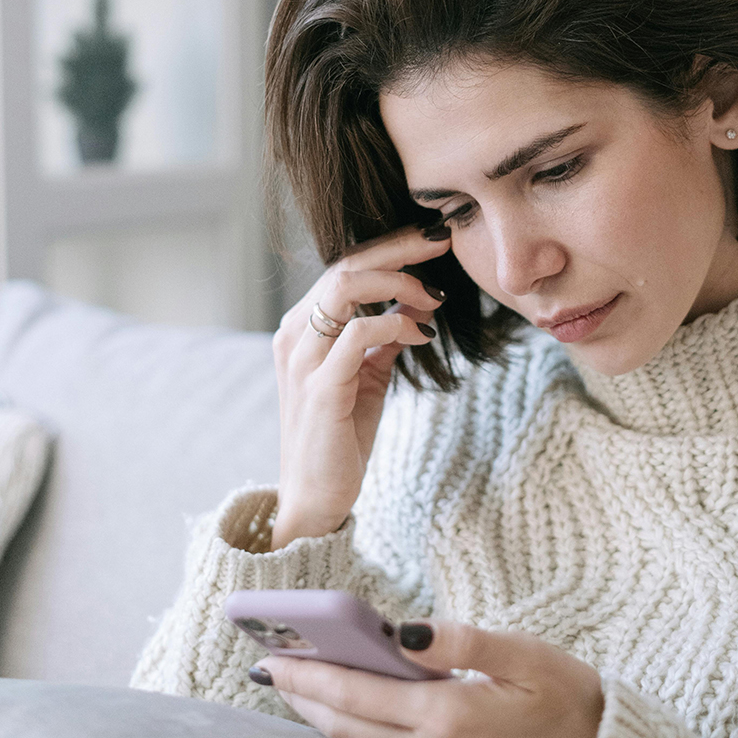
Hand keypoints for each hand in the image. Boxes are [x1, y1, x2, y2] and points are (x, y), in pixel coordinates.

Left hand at [252, 622, 604, 737]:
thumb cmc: (571, 700)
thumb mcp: (525, 655)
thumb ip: (462, 641)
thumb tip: (402, 631)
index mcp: (450, 719)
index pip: (359, 695)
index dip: (310, 675)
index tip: (272, 656)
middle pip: (347, 728)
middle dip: (302, 698)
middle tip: (266, 668)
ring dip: (322, 718)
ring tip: (293, 686)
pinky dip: (353, 735)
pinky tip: (343, 713)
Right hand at [271, 224, 450, 547]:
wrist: (316, 498)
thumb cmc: (341, 435)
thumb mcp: (368, 375)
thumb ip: (386, 337)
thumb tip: (420, 302)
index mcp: (303, 327)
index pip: (344, 266)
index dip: (390, 247)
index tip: (433, 239)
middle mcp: (295, 334)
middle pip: (345, 265)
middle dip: (398, 247)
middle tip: (442, 241)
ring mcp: (303, 359)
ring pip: (344, 286)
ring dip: (398, 282)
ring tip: (434, 296)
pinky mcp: (320, 387)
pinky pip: (357, 333)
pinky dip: (395, 323)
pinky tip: (422, 333)